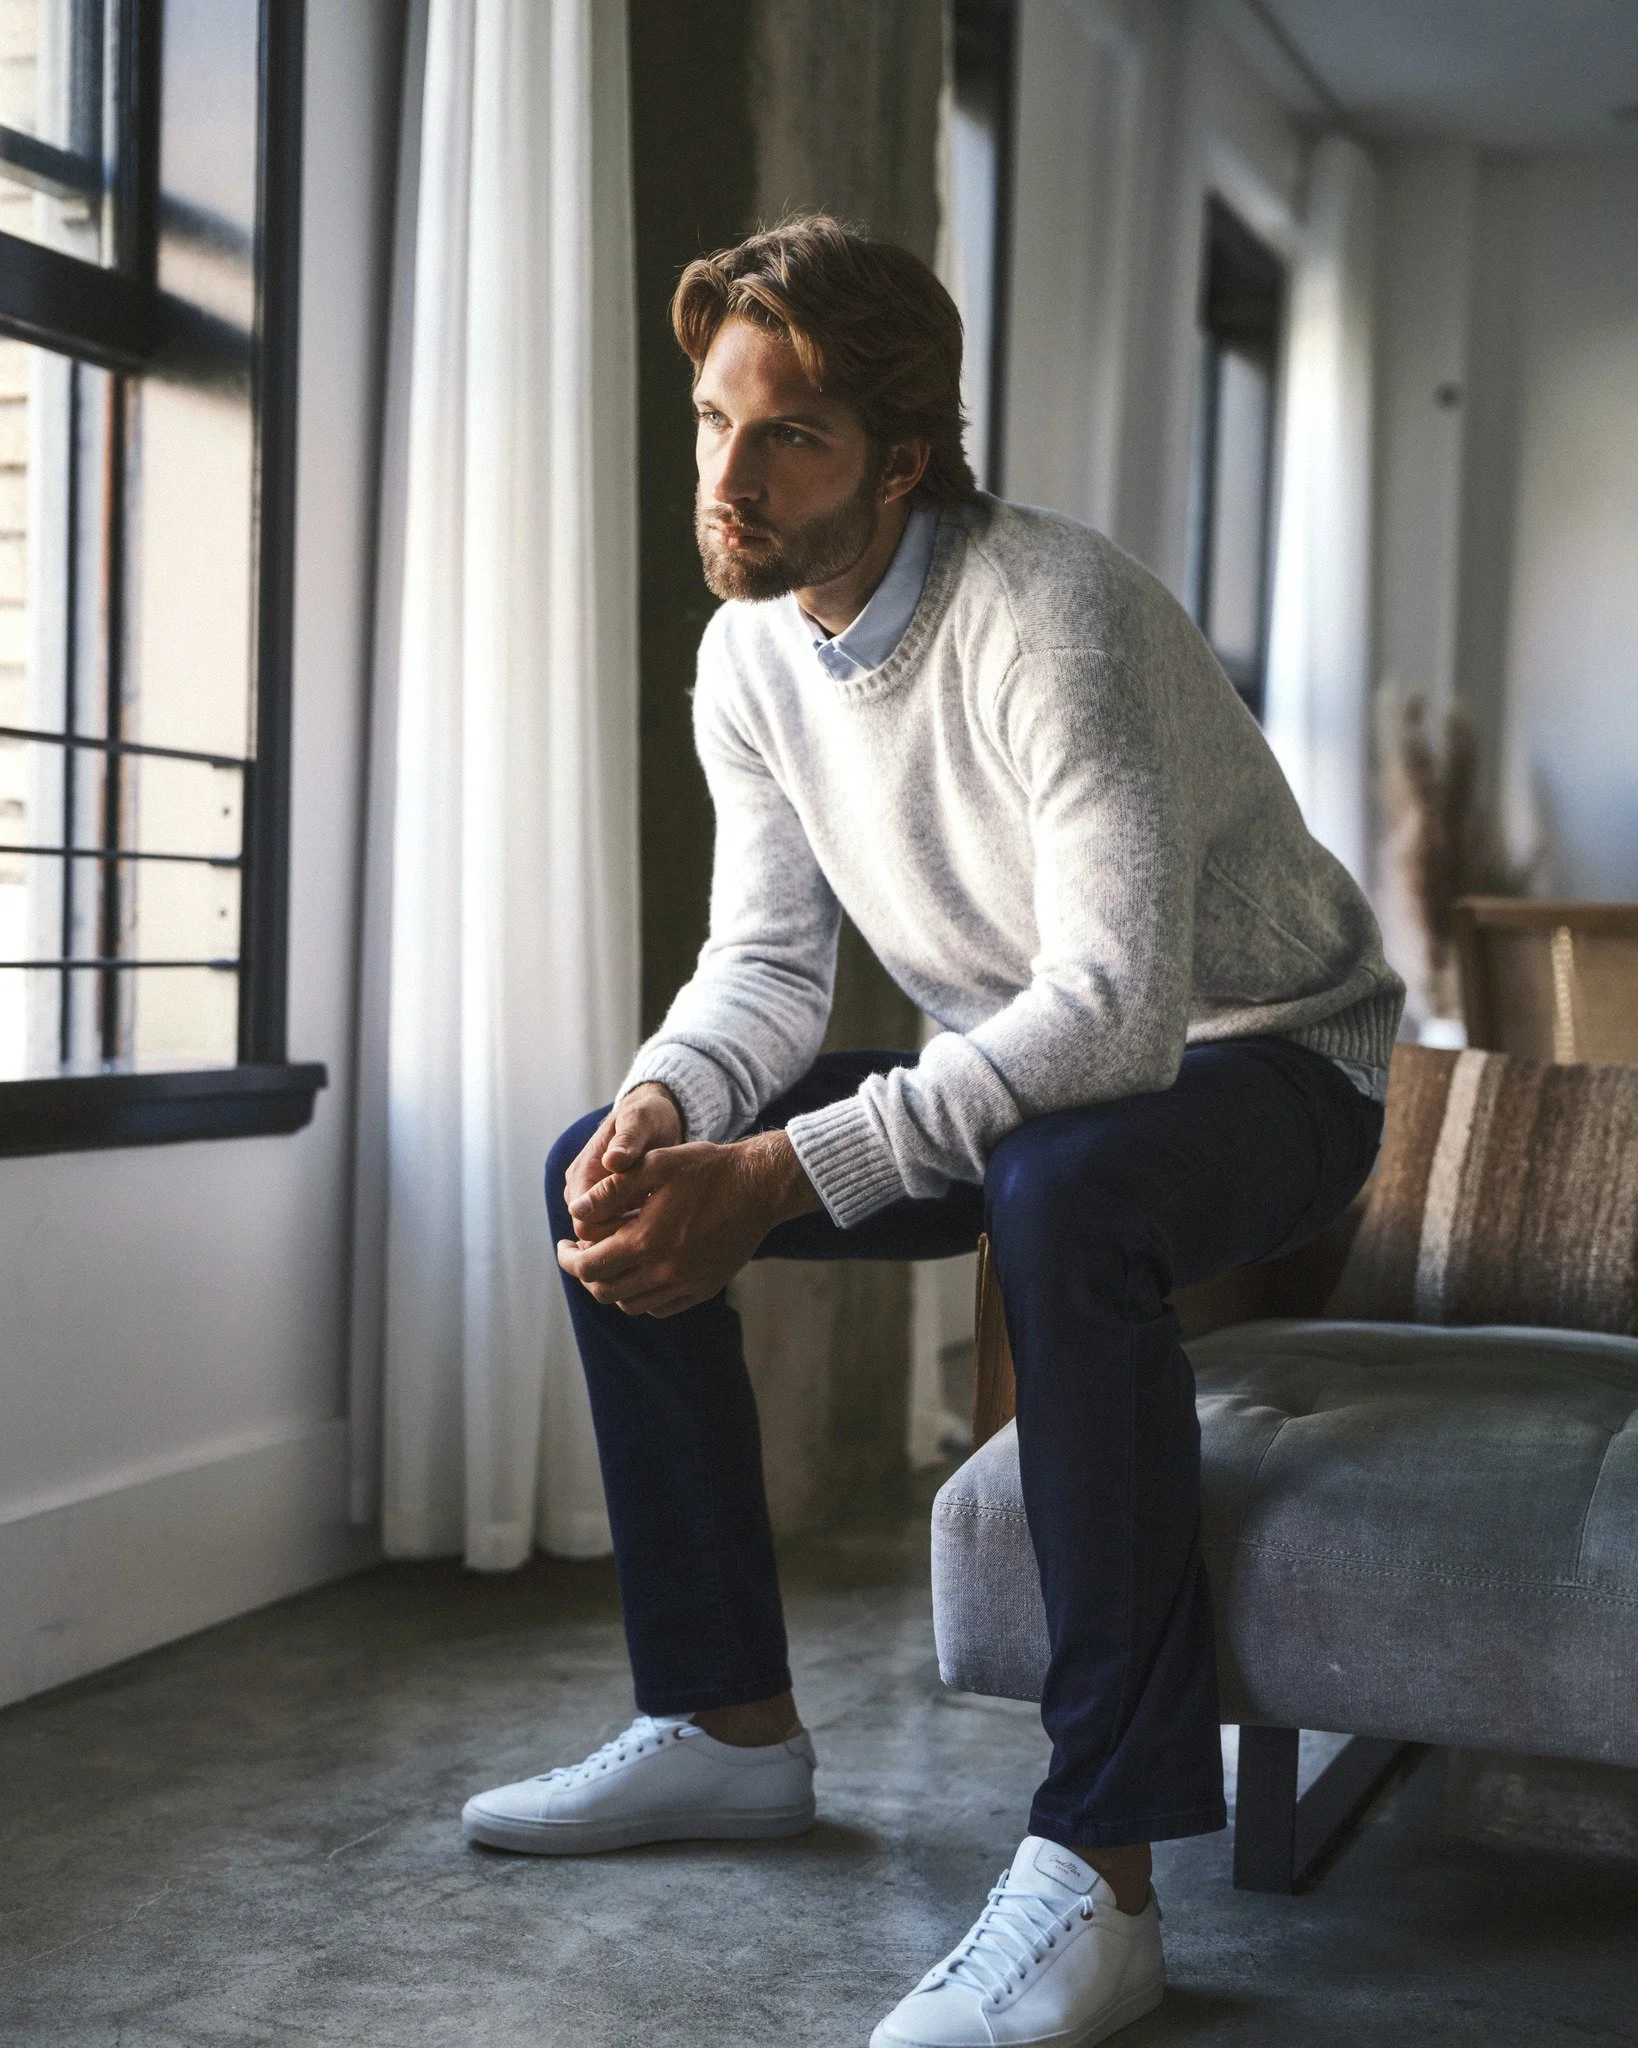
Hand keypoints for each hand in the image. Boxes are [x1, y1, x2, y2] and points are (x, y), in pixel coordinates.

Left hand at [556, 1130, 820, 1316]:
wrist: (760, 1186)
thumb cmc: (707, 1169)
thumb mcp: (655, 1165)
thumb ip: (611, 1190)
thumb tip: (575, 1211)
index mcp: (646, 1240)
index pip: (588, 1267)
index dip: (568, 1258)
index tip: (566, 1244)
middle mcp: (665, 1270)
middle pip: (605, 1291)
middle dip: (586, 1273)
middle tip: (583, 1252)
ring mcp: (687, 1284)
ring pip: (631, 1304)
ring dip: (613, 1286)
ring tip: (611, 1260)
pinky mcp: (705, 1288)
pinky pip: (661, 1308)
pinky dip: (642, 1296)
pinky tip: (642, 1271)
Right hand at [563, 1083, 682, 1244]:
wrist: (652, 1119)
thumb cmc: (647, 1117)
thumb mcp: (641, 1121)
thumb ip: (628, 1140)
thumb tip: (612, 1161)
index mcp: (582, 1172)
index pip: (584, 1218)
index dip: (611, 1227)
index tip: (648, 1218)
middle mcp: (580, 1189)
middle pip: (590, 1232)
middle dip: (620, 1233)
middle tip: (659, 1224)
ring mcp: (592, 1198)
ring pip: (602, 1234)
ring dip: (628, 1232)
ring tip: (661, 1221)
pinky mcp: (607, 1204)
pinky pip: (614, 1228)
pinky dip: (633, 1228)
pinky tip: (659, 1220)